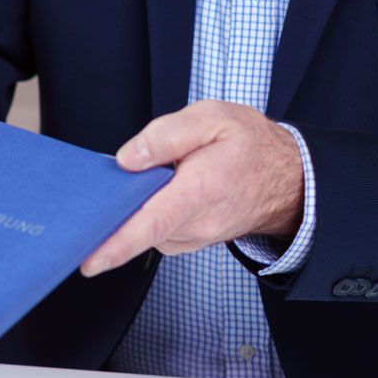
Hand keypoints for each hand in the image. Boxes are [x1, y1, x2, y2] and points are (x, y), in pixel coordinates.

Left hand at [79, 100, 303, 275]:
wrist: (287, 179)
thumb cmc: (249, 144)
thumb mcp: (212, 118)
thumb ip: (166, 135)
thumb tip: (126, 159)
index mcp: (202, 188)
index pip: (153, 222)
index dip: (118, 243)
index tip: (90, 259)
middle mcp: (198, 222)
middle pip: (140, 227)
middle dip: (112, 215)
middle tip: (99, 192)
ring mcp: (195, 236)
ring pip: (145, 228)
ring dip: (132, 209)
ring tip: (143, 177)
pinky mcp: (189, 240)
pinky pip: (155, 230)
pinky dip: (145, 213)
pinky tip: (153, 192)